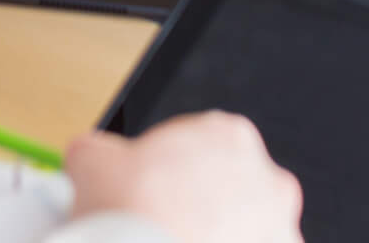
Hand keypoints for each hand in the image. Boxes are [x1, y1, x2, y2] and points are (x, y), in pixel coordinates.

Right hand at [65, 113, 302, 242]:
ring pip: (247, 232)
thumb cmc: (131, 215)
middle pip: (231, 191)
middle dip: (202, 209)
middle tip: (163, 228)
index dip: (170, 172)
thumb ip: (97, 152)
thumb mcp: (91, 162)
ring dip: (220, 239)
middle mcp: (268, 178)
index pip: (202, 148)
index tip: (151, 194)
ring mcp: (280, 228)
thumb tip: (88, 157)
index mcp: (230, 135)